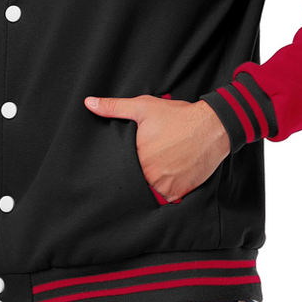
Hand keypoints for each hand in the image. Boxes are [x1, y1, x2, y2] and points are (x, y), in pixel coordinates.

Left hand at [84, 94, 230, 202]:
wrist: (212, 127)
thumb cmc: (178, 117)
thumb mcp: (143, 107)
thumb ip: (114, 107)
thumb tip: (89, 103)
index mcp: (136, 157)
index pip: (122, 168)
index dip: (126, 163)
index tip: (135, 157)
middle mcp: (149, 175)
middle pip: (136, 180)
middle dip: (141, 172)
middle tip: (153, 159)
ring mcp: (164, 185)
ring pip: (150, 190)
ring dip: (153, 182)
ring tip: (163, 166)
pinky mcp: (179, 192)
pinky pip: (167, 197)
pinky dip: (168, 189)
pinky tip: (173, 173)